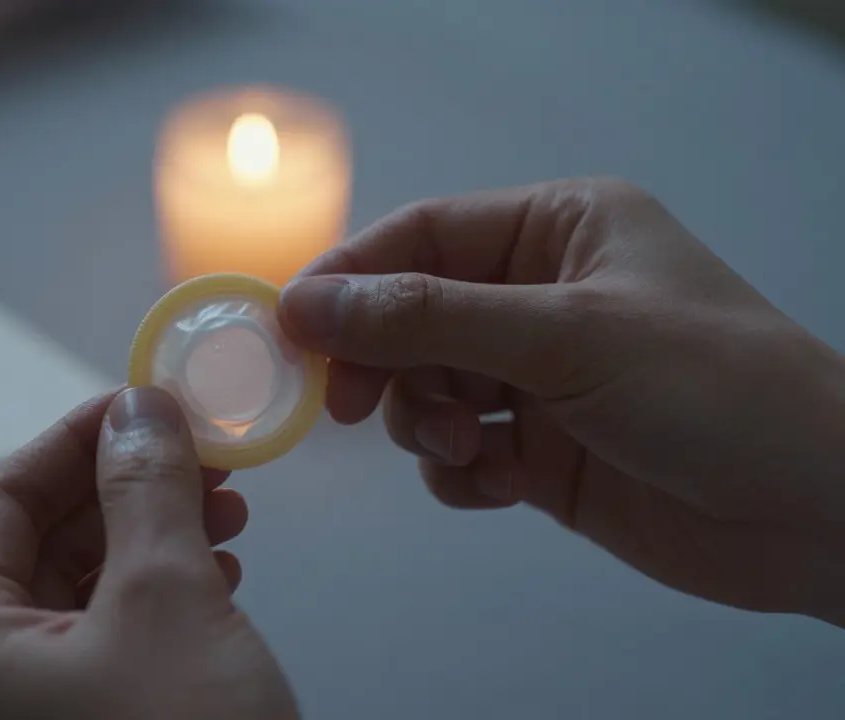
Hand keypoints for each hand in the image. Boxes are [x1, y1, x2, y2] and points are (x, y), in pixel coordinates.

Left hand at [0, 387, 297, 719]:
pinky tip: (215, 568)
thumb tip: (139, 408)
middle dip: (127, 485)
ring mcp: (18, 711)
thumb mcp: (166, 599)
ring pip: (80, 584)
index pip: (1, 498)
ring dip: (152, 533)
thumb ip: (146, 489)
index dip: (78, 436)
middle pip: (41, 539)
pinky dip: (158, 590)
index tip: (146, 398)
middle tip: (199, 450)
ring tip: (223, 506)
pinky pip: (103, 634)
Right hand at [279, 178, 844, 625]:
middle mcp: (543, 296)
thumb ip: (427, 319)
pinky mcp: (544, 451)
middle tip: (357, 409)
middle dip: (388, 365)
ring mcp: (542, 377)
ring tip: (465, 452)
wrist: (818, 514)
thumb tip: (307, 303)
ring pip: (430, 389)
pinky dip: (460, 471)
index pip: (424, 236)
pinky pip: (461, 451)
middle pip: (414, 316)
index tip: (292, 330)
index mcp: (558, 230)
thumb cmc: (706, 390)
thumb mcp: (564, 336)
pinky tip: (497, 487)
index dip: (352, 278)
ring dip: (426, 425)